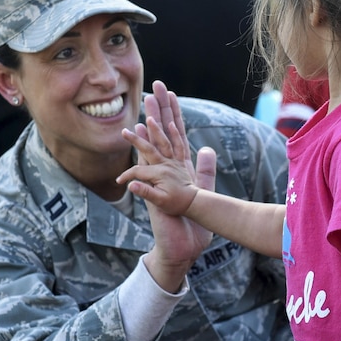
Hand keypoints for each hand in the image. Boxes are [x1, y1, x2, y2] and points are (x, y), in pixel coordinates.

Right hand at [123, 81, 215, 290]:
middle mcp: (163, 175)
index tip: (169, 93)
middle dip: (156, 114)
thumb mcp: (203, 193)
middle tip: (152, 90)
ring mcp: (156, 188)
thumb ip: (205, 170)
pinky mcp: (154, 205)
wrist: (181, 250)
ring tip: (138, 119)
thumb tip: (207, 150)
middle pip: (159, 138)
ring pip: (148, 158)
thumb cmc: (190, 226)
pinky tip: (133, 175)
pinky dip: (140, 178)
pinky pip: (146, 189)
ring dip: (143, 140)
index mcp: (176, 171)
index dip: (172, 115)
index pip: (175, 136)